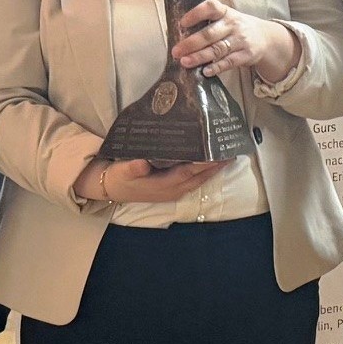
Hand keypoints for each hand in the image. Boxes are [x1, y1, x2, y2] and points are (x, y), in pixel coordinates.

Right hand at [78, 154, 227, 203]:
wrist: (111, 188)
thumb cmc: (119, 177)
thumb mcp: (122, 171)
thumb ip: (133, 167)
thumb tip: (143, 162)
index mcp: (163, 185)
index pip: (188, 172)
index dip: (204, 164)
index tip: (218, 154)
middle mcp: (172, 190)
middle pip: (199, 178)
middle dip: (216, 167)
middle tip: (231, 152)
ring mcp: (173, 191)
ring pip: (198, 180)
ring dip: (213, 170)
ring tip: (226, 156)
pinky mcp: (171, 189)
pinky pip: (192, 181)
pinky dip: (203, 172)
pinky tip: (209, 164)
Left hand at [173, 0, 299, 81]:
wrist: (266, 37)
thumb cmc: (237, 28)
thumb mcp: (226, 18)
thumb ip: (207, 23)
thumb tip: (179, 36)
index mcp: (225, 12)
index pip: (210, 7)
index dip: (195, 14)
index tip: (182, 23)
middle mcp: (233, 24)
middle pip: (210, 33)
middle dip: (191, 43)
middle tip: (176, 51)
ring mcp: (240, 40)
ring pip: (217, 49)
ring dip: (200, 57)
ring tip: (185, 62)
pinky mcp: (246, 55)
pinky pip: (229, 62)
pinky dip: (217, 67)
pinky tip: (205, 71)